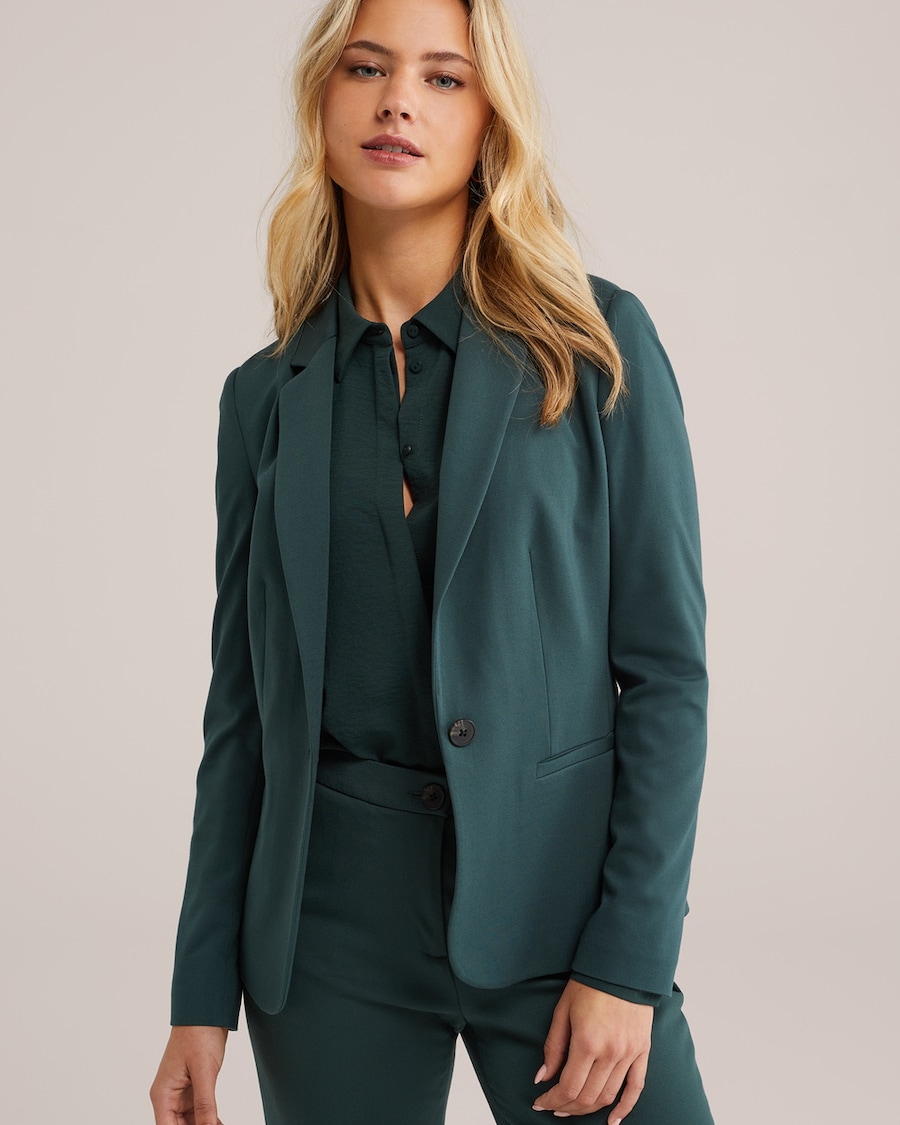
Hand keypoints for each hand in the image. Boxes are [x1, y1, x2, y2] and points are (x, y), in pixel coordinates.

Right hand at [149, 1025, 228, 1124]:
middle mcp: (168, 1096)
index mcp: (163, 1094)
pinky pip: (198, 1111)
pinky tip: (218, 1121)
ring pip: (189, 1121)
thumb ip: (205, 1103)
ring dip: (204, 1124)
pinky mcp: (193, 1087)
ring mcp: (180, 1092)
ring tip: (219, 1124)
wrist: (207, 1009)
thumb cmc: (199, 1032)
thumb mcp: (204, 1070)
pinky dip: (208, 1118)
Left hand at [531, 980, 651, 1120]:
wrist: (622, 967)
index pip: (568, 1087)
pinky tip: (612, 1120)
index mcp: (587, 1042)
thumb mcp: (562, 1011)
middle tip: (553, 1106)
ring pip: (608, 1096)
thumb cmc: (589, 985)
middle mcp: (610, 1053)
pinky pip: (636, 1088)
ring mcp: (629, 1054)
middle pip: (587, 1097)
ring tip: (572, 1109)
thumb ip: (553, 1047)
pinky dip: (624, 1108)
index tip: (540, 1101)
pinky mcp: (643, 1052)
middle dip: (566, 1107)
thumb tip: (543, 1077)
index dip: (551, 1100)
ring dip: (588, 1109)